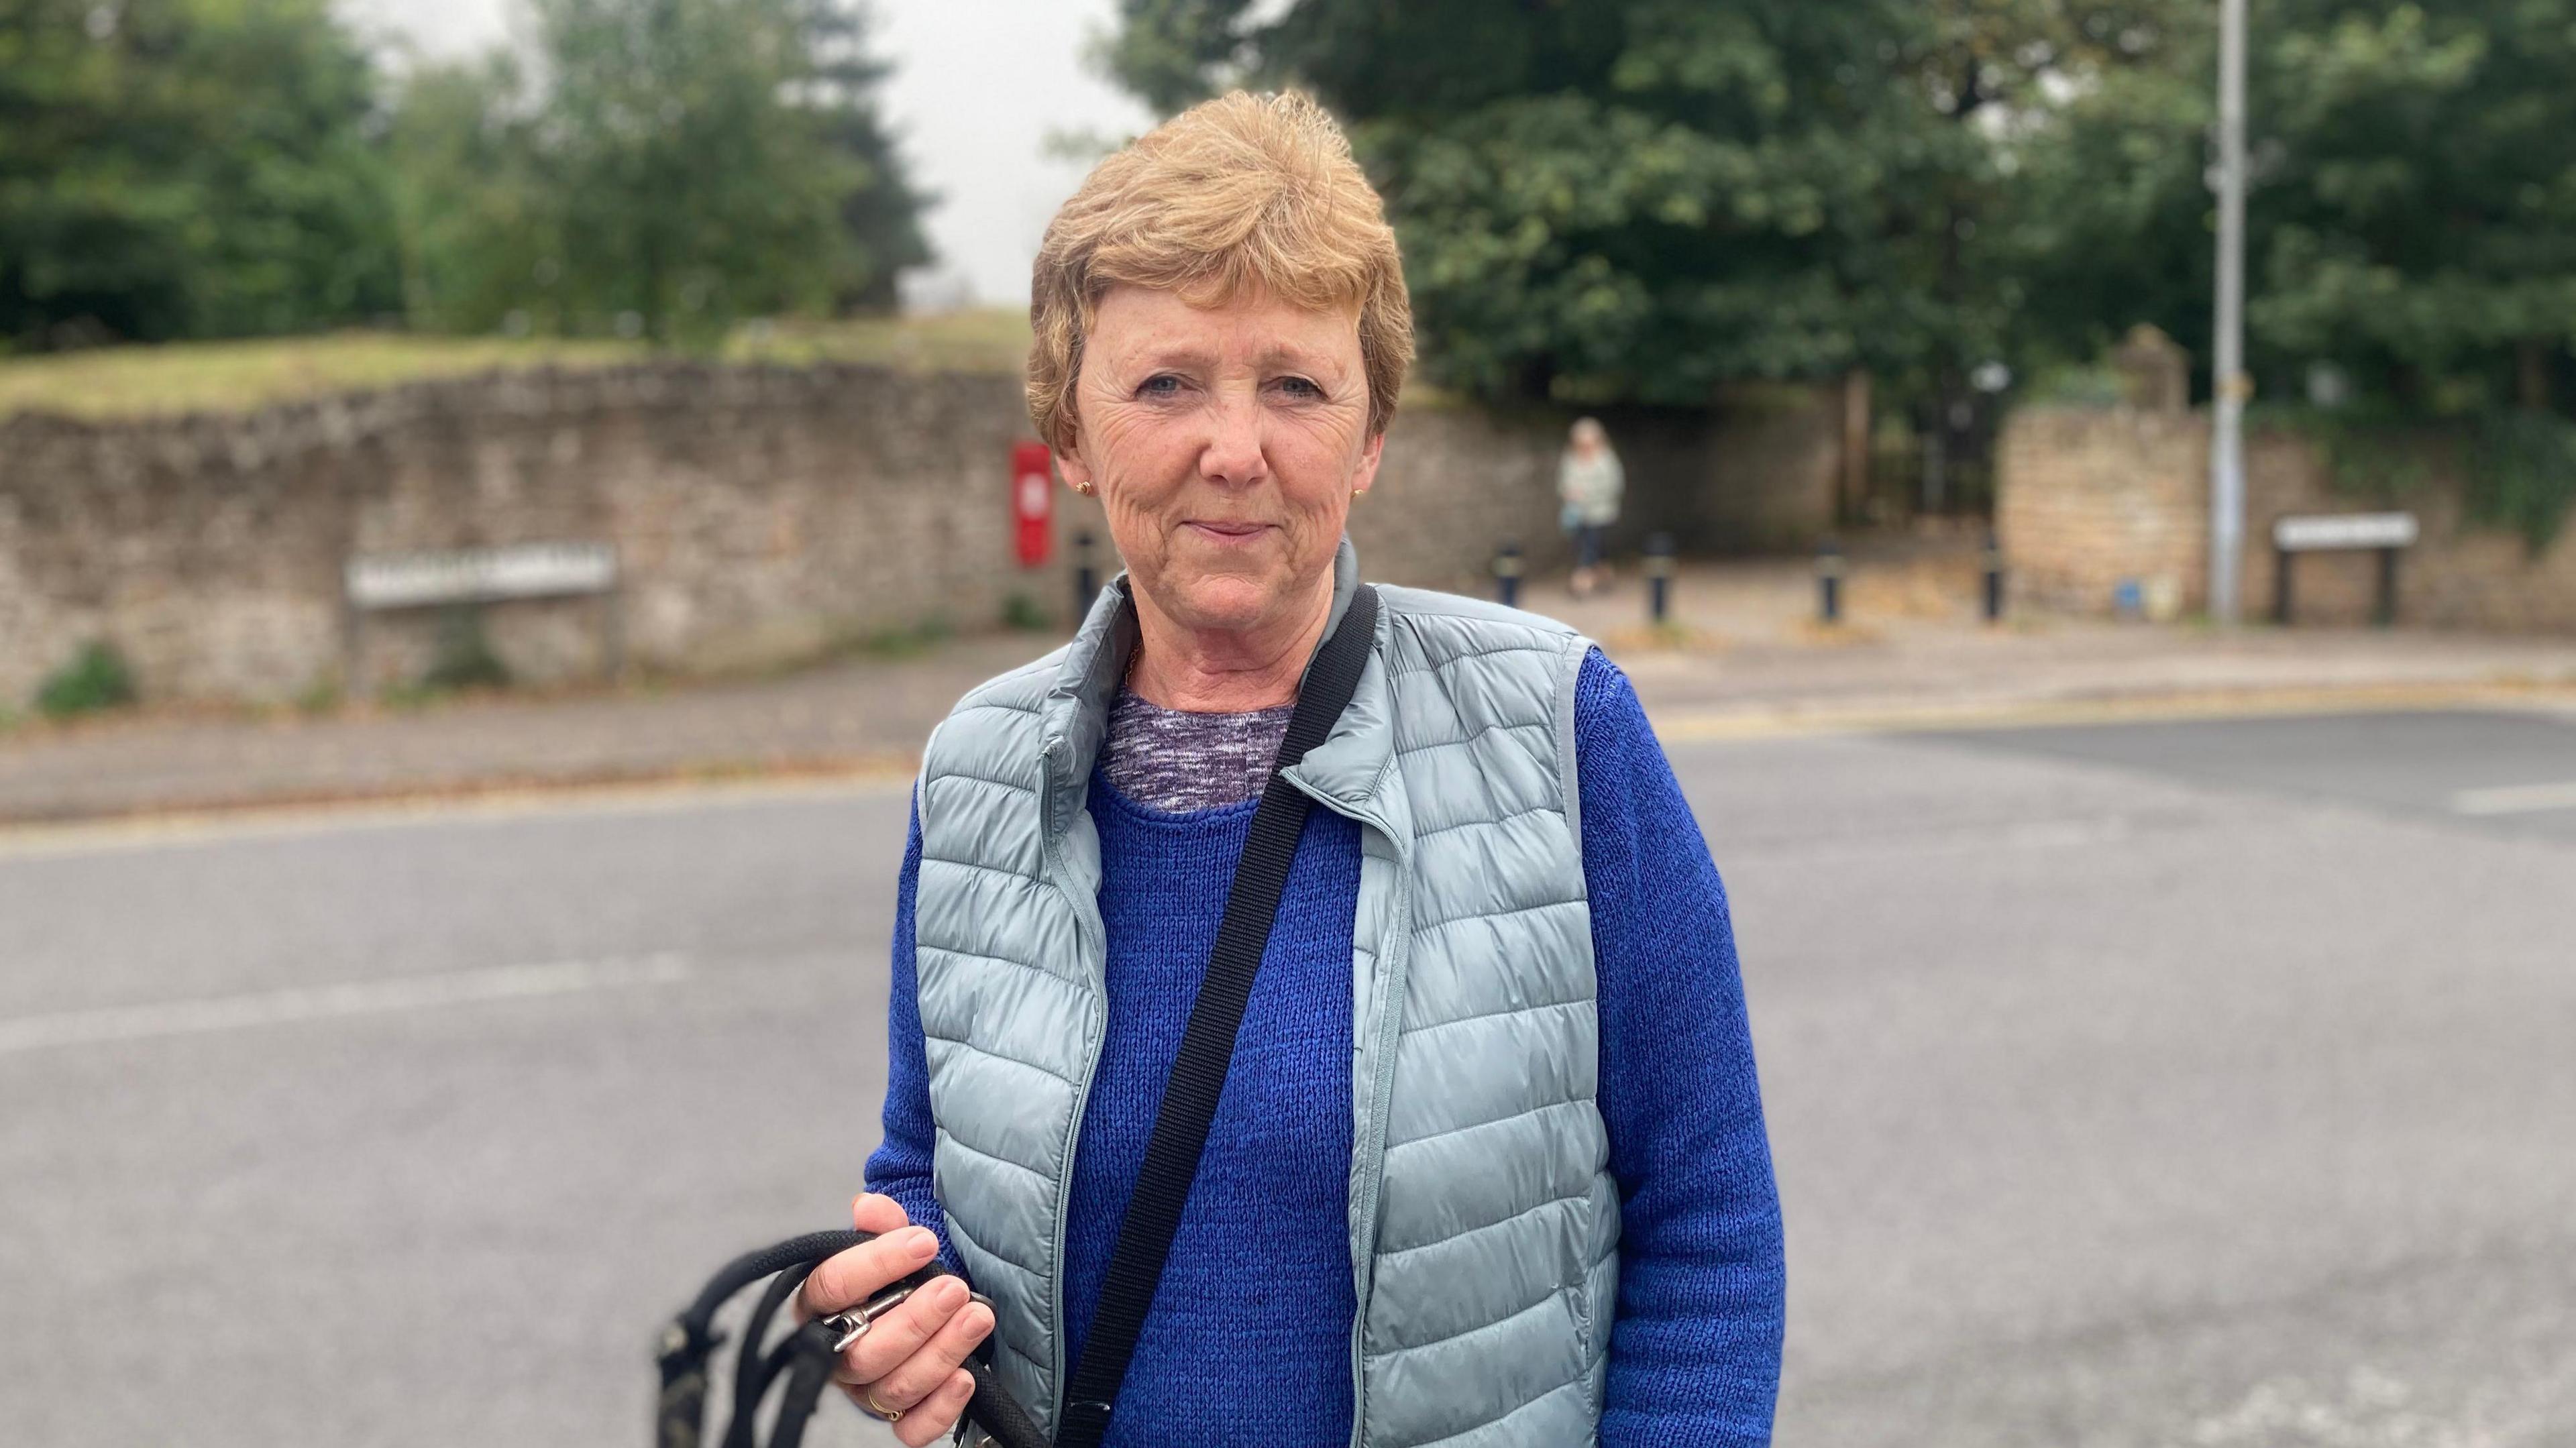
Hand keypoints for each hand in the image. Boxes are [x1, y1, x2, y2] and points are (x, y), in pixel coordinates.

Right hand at [802, 1194, 994, 1446]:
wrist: (924, 1303)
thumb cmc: (901, 1274)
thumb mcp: (893, 1242)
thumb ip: (883, 1225)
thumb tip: (869, 1207)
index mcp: (821, 1305)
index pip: (832, 1287)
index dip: (877, 1264)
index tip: (924, 1242)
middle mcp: (836, 1354)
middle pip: (865, 1350)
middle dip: (916, 1319)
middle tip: (955, 1289)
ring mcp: (865, 1390)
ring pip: (894, 1386)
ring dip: (941, 1352)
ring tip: (978, 1317)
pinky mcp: (896, 1417)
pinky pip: (911, 1429)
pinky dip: (940, 1408)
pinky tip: (967, 1378)